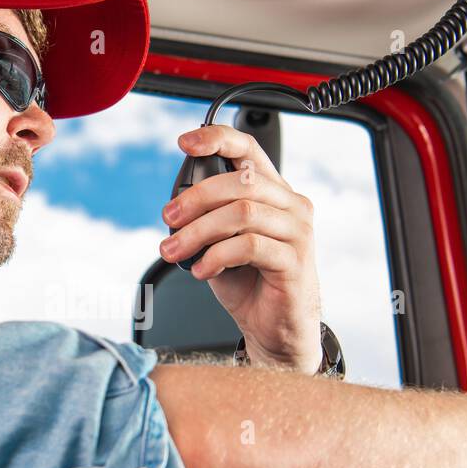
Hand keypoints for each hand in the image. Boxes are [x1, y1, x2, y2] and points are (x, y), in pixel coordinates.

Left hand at [160, 125, 322, 372]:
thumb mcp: (221, 242)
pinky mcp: (295, 259)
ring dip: (198, 231)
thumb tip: (175, 207)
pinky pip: (249, 245)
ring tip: (175, 251)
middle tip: (169, 219)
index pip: (249, 149)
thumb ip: (208, 218)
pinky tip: (202, 270)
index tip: (185, 144)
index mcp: (273, 192)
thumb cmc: (250, 283)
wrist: (275, 329)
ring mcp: (297, 231)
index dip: (217, 139)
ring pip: (242, 213)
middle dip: (195, 198)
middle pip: (240, 182)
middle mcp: (290, 205)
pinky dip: (217, 256)